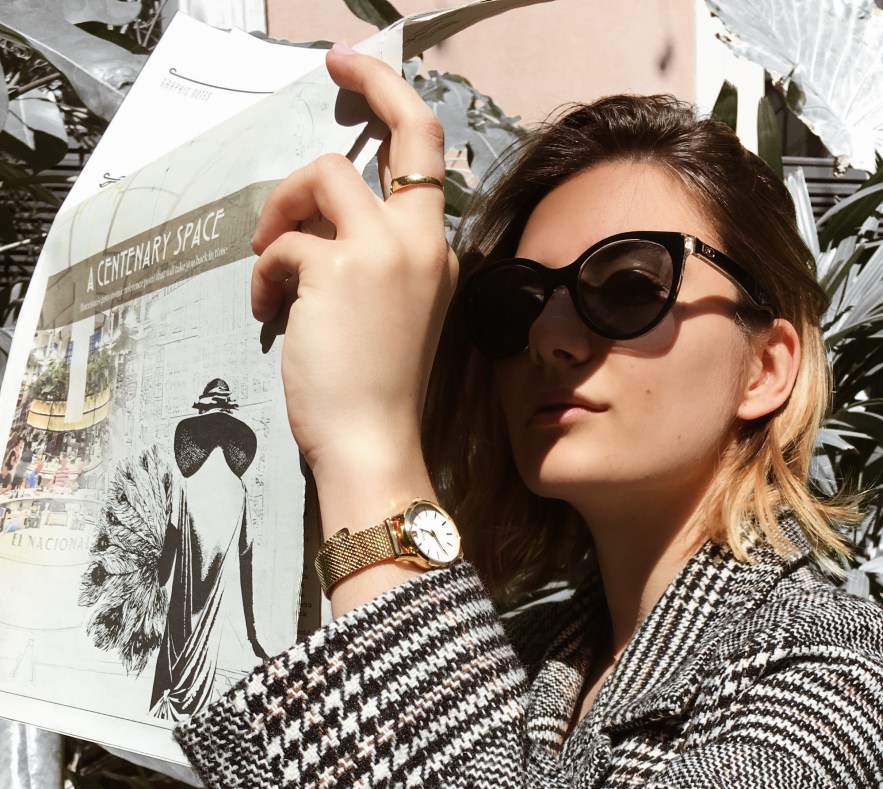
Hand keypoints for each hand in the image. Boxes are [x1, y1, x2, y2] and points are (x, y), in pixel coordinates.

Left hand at [250, 47, 457, 490]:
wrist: (374, 446)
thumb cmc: (377, 397)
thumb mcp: (392, 318)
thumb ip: (373, 264)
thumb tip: (315, 225)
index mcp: (437, 256)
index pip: (430, 158)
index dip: (395, 101)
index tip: (356, 73)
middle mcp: (419, 243)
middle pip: (402, 130)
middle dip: (369, 84)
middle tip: (331, 67)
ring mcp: (382, 252)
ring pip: (325, 173)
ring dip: (283, 206)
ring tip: (268, 260)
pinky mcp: (336, 270)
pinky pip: (284, 242)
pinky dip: (265, 272)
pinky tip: (269, 311)